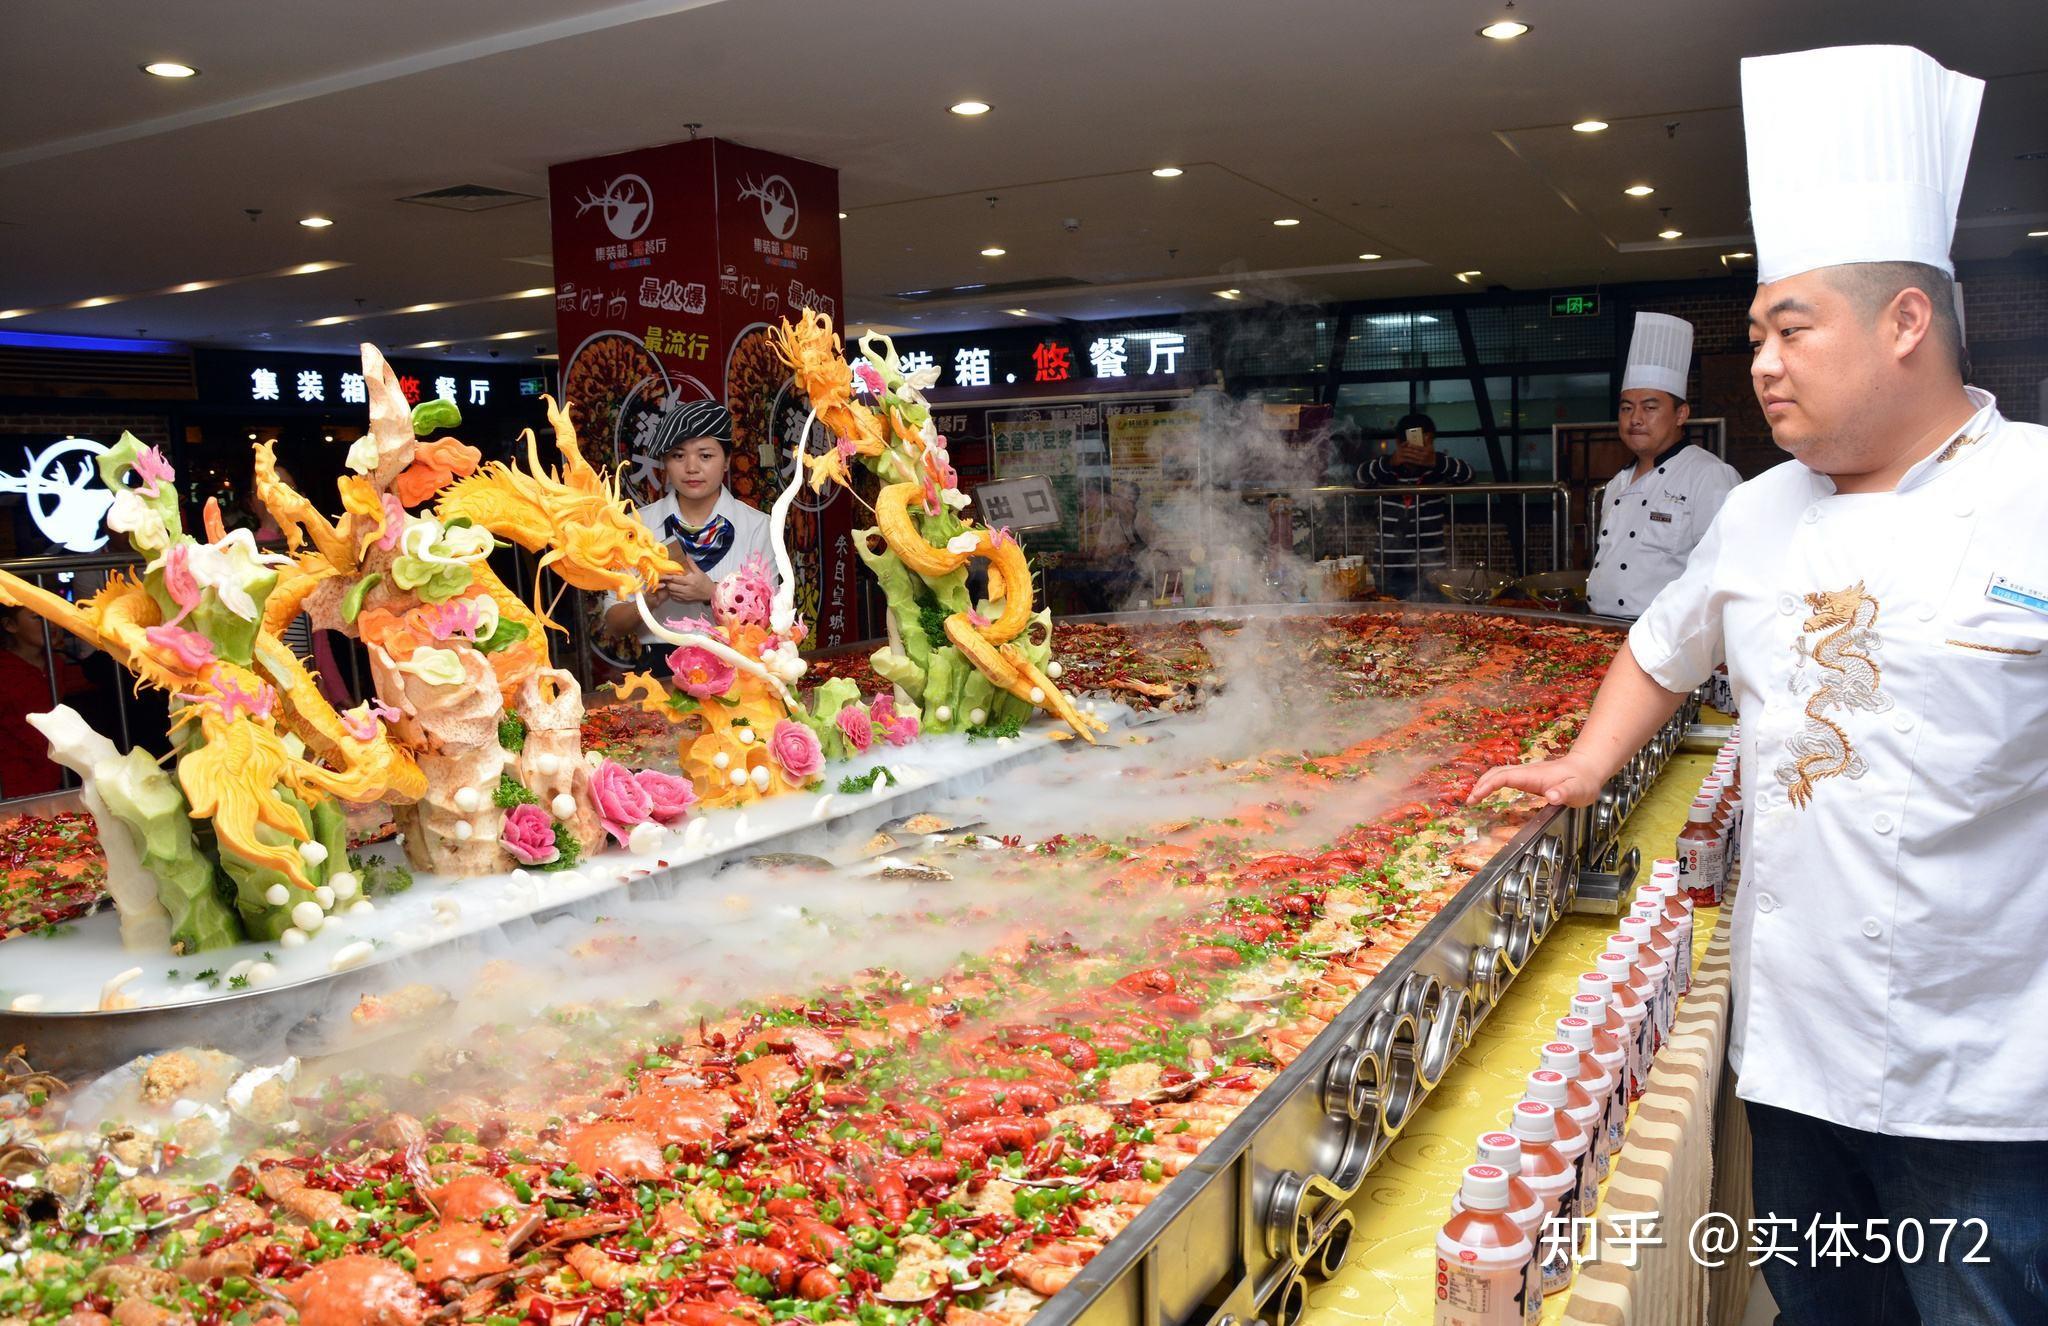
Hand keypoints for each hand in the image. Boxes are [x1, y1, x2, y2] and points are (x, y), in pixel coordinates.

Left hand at [660, 563, 715, 603]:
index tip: (665, 574)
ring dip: (669, 588)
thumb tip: (686, 555)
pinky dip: (672, 594)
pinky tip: (674, 590)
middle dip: (667, 582)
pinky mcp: (685, 600)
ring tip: (670, 583)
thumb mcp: (699, 572)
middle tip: (667, 579)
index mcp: (690, 581)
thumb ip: (691, 564)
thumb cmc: (705, 582)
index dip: (668, 576)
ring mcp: (686, 596)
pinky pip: (674, 598)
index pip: (675, 579)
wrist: (711, 593)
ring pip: (671, 593)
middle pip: (671, 587)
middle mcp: (687, 589)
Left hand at [1393, 440, 1433, 469]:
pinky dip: (1409, 459)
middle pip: (1415, 452)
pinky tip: (1405, 458)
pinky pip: (1414, 461)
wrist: (1434, 461)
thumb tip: (1425, 435)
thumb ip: (1427, 441)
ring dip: (1408, 455)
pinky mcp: (1420, 464)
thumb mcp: (1431, 446)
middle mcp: (1425, 455)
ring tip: (1403, 453)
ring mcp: (1422, 460)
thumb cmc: (1431, 452)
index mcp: (1427, 449)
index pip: (1419, 447)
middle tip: (1403, 448)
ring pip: (1413, 457)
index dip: (1413, 446)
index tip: (1408, 444)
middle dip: (1409, 450)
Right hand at [1467, 753, 1605, 807]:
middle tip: (1469, 801)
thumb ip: (1564, 792)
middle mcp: (1527, 772)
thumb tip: (1551, 796)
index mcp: (1533, 775)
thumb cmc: (1583, 781)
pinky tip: (1489, 792)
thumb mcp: (1578, 790)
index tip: (1476, 797)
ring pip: (1499, 773)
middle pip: (1496, 772)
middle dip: (1480, 785)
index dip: (1487, 786)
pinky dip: (1492, 783)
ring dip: (1484, 783)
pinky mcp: (1528, 777)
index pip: (1504, 776)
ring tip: (1473, 797)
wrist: (1588, 769)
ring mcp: (1527, 773)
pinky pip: (1505, 777)